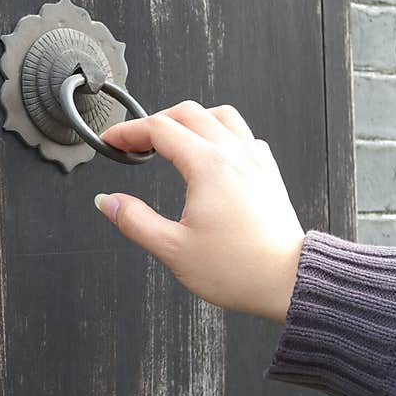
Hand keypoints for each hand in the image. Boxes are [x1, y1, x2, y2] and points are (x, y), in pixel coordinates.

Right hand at [94, 101, 303, 322]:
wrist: (287, 282)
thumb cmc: (238, 269)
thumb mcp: (172, 249)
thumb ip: (134, 221)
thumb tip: (108, 203)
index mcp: (208, 167)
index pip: (159, 129)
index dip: (128, 131)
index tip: (112, 141)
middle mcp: (234, 155)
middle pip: (187, 113)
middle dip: (153, 122)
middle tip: (133, 142)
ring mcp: (255, 160)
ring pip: (219, 115)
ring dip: (188, 120)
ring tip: (169, 139)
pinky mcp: (267, 172)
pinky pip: (241, 134)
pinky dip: (217, 132)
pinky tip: (207, 153)